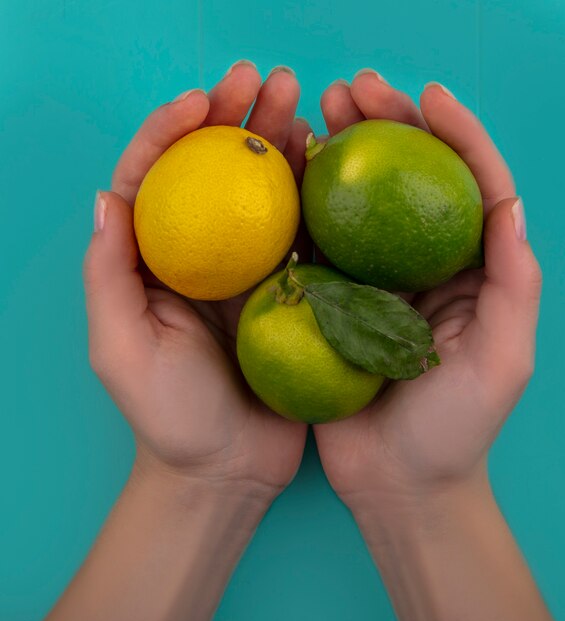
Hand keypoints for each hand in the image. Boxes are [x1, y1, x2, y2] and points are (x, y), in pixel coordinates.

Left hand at [83, 62, 311, 501]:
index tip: (202, 100)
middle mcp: (200, 257)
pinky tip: (328, 162)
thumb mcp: (120, 350)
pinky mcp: (291, 291)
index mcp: (154, 263)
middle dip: (235, 118)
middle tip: (266, 78)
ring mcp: (248, 271)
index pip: (154, 178)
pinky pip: (302, 235)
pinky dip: (314, 196)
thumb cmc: (170, 417)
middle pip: (213, 173)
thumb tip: (107, 197)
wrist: (227, 467)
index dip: (173, 130)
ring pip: (262, 194)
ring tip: (303, 104)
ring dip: (280, 144)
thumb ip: (109, 275)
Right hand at [313, 72, 542, 510]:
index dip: (454, 134)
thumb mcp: (503, 359)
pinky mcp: (331, 303)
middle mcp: (420, 268)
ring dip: (339, 151)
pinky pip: (317, 244)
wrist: (397, 482)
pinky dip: (303, 205)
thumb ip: (511, 282)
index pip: (468, 187)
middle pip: (407, 180)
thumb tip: (506, 202)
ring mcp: (372, 283)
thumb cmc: (455, 429)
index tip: (426, 95)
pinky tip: (288, 171)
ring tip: (317, 112)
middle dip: (387, 125)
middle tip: (352, 89)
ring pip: (357, 202)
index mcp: (467, 273)